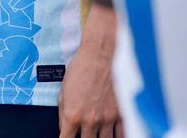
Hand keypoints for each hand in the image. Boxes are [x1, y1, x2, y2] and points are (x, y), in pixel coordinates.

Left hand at [59, 6, 121, 137]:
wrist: (100, 57)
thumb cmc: (80, 71)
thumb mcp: (63, 92)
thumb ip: (63, 113)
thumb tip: (64, 127)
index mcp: (73, 115)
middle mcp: (90, 120)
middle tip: (83, 135)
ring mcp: (107, 119)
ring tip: (97, 134)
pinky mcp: (121, 114)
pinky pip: (122, 135)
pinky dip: (118, 137)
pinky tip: (114, 136)